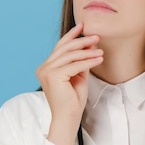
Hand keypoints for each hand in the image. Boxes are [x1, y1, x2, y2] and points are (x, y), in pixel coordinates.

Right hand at [35, 23, 102, 144]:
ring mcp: (47, 71)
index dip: (71, 35)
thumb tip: (90, 45)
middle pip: (64, 48)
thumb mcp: (78, 76)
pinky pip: (75, 65)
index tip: (82, 27)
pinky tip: (99, 59)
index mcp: (46, 67)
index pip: (60, 47)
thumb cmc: (73, 100)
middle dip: (81, 41)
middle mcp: (44, 67)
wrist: (68, 118)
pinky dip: (88, 61)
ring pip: (70, 55)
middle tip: (96, 36)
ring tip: (100, 50)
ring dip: (87, 51)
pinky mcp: (54, 76)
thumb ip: (81, 61)